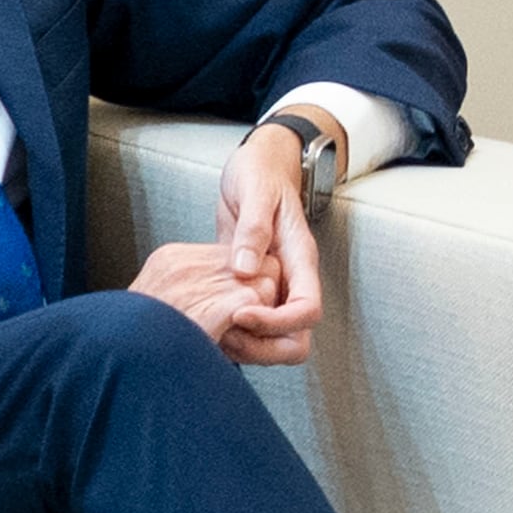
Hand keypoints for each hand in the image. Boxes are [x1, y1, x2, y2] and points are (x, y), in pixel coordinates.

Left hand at [131, 122, 324, 366]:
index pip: (307, 310)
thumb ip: (254, 229)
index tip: (240, 314)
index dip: (276, 323)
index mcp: (300, 259)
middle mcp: (290, 279)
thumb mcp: (256, 191)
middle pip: (294, 338)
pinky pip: (249, 324)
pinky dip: (231, 332)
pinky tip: (205, 323)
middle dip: (263, 347)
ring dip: (245, 346)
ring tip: (210, 332)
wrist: (258, 165)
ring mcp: (272, 286)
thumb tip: (245, 269)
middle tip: (225, 334)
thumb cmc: (260, 173)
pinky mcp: (250, 288)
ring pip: (273, 339)